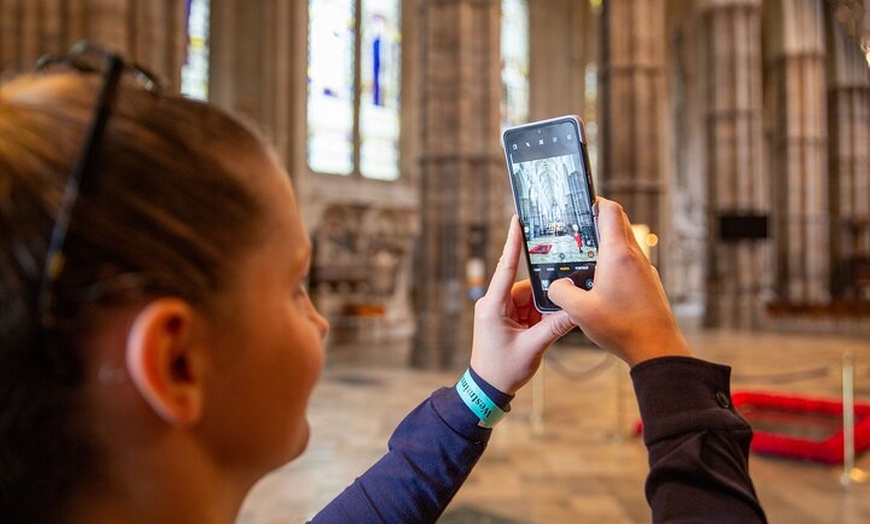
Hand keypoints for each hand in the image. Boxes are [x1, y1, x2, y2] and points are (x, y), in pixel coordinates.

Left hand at [469, 216, 575, 394]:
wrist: (487, 388)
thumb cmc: (502, 369)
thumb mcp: (533, 347)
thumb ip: (555, 327)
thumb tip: (577, 309)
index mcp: (493, 305)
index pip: (505, 266)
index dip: (513, 242)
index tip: (516, 219)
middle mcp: (495, 303)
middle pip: (527, 285)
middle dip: (546, 293)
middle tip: (565, 294)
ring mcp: (501, 310)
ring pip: (532, 298)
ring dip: (545, 309)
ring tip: (554, 322)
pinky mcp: (508, 318)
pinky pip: (530, 309)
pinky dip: (542, 316)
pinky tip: (553, 322)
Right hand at [547, 198, 691, 366]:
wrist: (657, 348)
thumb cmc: (622, 328)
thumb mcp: (579, 311)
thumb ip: (560, 293)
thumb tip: (555, 285)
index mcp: (617, 255)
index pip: (609, 210)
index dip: (594, 202)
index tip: (580, 204)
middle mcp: (634, 257)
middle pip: (618, 223)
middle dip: (597, 221)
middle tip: (578, 230)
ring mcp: (645, 270)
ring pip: (625, 244)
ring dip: (606, 244)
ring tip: (585, 259)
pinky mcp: (649, 284)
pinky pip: (630, 263)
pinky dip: (615, 263)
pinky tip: (602, 283)